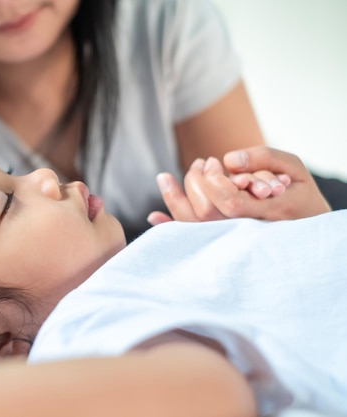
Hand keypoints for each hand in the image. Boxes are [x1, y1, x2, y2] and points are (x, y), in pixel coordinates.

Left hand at [147, 146, 330, 224]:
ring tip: (168, 178)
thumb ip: (264, 158)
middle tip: (199, 163)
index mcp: (263, 215)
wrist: (307, 236)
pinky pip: (190, 238)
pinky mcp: (221, 245)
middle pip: (204, 213)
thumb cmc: (301, 195)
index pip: (227, 201)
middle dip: (194, 183)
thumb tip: (228, 159)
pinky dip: (170, 226)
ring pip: (193, 227)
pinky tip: (153, 216)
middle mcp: (243, 233)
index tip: (210, 161)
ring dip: (175, 201)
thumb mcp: (293, 168)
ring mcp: (230, 241)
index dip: (212, 180)